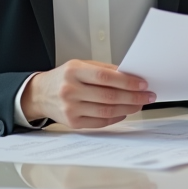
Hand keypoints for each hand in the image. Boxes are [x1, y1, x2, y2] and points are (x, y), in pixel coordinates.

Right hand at [20, 60, 153, 128]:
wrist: (40, 94)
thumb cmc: (63, 78)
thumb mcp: (80, 65)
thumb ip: (104, 70)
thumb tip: (130, 76)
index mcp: (74, 71)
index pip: (105, 77)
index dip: (127, 81)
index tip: (142, 84)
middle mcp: (70, 90)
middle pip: (109, 96)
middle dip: (133, 97)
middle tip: (147, 96)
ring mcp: (70, 108)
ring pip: (107, 111)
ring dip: (128, 108)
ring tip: (139, 104)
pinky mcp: (72, 122)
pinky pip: (100, 122)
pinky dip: (116, 118)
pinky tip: (124, 112)